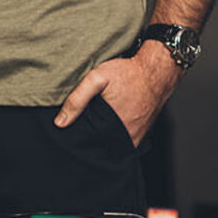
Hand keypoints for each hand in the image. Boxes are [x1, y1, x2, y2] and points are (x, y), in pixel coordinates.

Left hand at [54, 45, 183, 145]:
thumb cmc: (128, 73)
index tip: (70, 133)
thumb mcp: (97, 79)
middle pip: (101, 146)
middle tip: (81, 127)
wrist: (157, 70)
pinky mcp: (142, 133)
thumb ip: (77, 99)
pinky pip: (124, 139)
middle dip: (90, 140)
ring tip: (95, 124)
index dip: (78, 140)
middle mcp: (127, 137)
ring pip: (113, 144)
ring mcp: (137, 137)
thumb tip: (60, 122)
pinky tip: (109, 122)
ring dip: (103, 138)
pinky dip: (115, 134)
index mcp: (113, 128)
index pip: (90, 145)